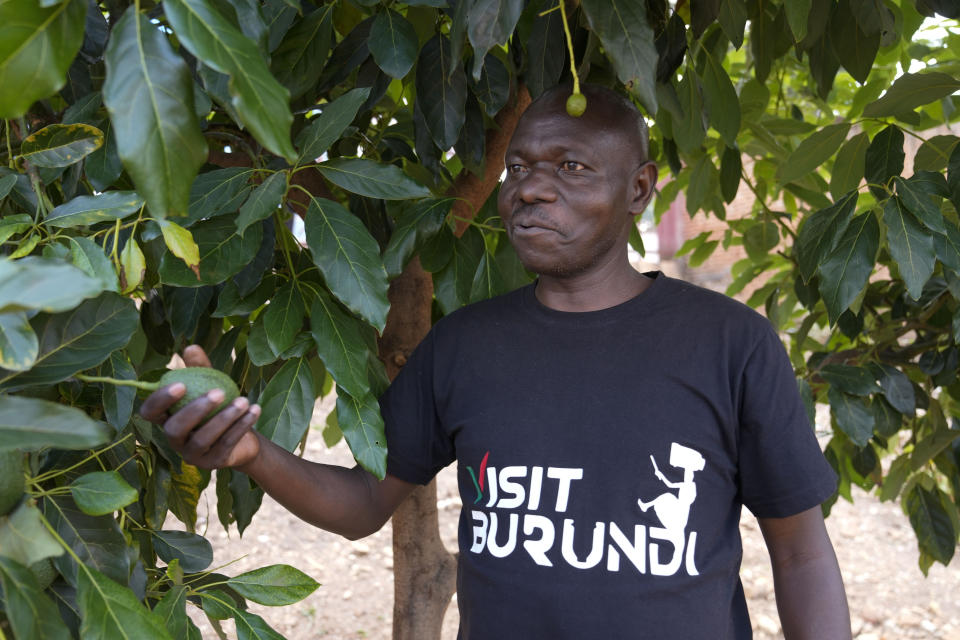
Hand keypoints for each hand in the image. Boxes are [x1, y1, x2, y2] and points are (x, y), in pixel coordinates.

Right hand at [139, 345, 261, 469]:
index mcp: (167, 418)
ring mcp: (193, 455)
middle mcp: (175, 440)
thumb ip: (199, 368)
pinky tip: (254, 410)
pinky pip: (226, 444)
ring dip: (224, 418)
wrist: (244, 437)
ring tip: (244, 400)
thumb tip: (191, 347)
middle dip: (195, 410)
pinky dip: (241, 426)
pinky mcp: (213, 464)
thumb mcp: (209, 384)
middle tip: (219, 392)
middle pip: (175, 429)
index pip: (149, 412)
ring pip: (203, 439)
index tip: (181, 384)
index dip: (160, 400)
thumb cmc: (219, 407)